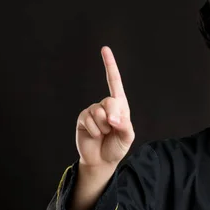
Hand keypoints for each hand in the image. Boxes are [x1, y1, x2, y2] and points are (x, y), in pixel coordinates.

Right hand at [75, 46, 134, 168]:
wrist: (102, 160)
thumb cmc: (116, 146)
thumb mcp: (127, 136)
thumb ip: (124, 125)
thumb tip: (112, 118)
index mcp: (119, 105)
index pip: (114, 82)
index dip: (110, 65)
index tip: (104, 49)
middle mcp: (105, 105)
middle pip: (109, 102)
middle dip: (113, 117)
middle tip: (113, 128)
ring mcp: (93, 111)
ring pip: (99, 113)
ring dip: (103, 127)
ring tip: (103, 134)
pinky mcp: (83, 118)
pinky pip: (89, 120)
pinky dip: (94, 130)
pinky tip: (95, 135)